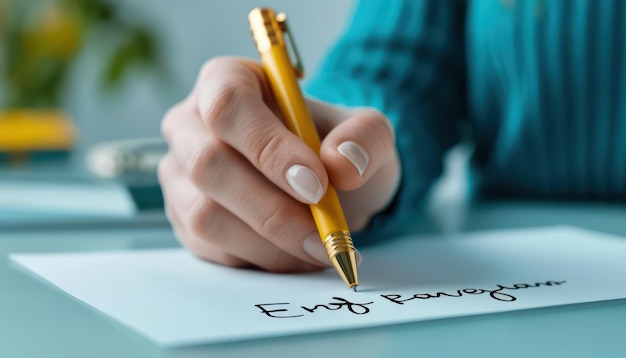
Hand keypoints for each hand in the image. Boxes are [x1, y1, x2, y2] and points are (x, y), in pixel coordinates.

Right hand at [158, 57, 399, 272]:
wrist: (323, 186)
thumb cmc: (333, 148)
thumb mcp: (366, 134)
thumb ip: (365, 138)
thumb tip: (342, 163)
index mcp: (227, 81)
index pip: (228, 106)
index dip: (269, 148)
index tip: (316, 184)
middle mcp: (190, 124)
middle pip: (209, 164)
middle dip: (273, 209)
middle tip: (324, 234)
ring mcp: (179, 173)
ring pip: (205, 214)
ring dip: (269, 242)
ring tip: (317, 248)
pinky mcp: (183, 217)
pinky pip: (209, 247)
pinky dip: (258, 259)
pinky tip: (294, 254)